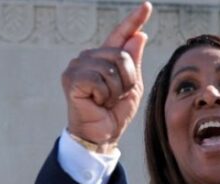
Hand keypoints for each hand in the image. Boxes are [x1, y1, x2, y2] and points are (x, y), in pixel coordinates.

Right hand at [61, 1, 151, 150]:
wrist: (102, 134)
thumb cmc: (115, 112)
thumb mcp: (132, 86)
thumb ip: (134, 61)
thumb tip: (139, 35)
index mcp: (105, 57)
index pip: (121, 34)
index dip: (134, 20)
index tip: (147, 6)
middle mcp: (89, 56)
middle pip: (122, 56)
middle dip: (128, 80)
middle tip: (117, 96)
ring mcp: (78, 65)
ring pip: (112, 68)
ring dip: (116, 90)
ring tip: (106, 100)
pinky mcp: (71, 78)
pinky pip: (99, 80)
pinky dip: (104, 95)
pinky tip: (96, 101)